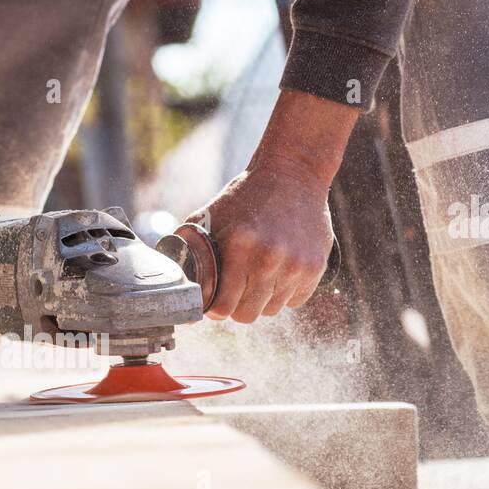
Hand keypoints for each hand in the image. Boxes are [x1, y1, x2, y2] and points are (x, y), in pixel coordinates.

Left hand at [186, 89, 357, 322]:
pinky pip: (295, 300)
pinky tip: (279, 270)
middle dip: (236, 307)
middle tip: (235, 289)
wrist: (293, 173)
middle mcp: (269, 260)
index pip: (223, 308)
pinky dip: (285, 292)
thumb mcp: (209, 216)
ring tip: (257, 273)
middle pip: (247, 315)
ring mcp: (296, 265)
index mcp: (239, 248)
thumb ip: (189, 248)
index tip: (215, 301)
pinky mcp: (315, 266)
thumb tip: (173, 280)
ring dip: (261, 299)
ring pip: (272, 310)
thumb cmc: (244, 196)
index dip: (215, 309)